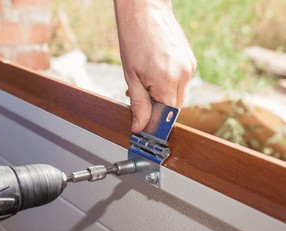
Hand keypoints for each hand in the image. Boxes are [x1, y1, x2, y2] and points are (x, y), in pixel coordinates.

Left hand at [114, 0, 195, 131]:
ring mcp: (190, 66)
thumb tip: (139, 126)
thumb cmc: (134, 38)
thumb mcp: (131, 76)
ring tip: (144, 83)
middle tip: (139, 102)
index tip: (145, 129)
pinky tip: (154, 75)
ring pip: (177, 95)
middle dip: (157, 110)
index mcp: (168, 80)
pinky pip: (181, 82)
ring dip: (161, 97)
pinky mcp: (190, 60)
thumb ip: (138, 104)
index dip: (155, 124)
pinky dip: (168, 85)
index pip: (166, 116)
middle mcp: (184, 75)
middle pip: (173, 107)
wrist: (145, 9)